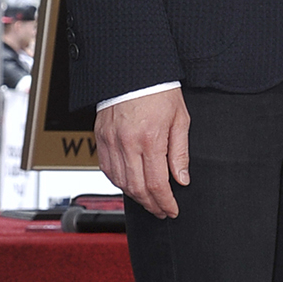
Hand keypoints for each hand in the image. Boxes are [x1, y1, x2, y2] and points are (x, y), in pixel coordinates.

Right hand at [94, 88, 189, 217]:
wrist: (134, 70)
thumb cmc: (159, 90)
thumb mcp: (180, 119)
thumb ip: (180, 153)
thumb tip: (182, 179)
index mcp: (150, 139)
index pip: (157, 184)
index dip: (165, 202)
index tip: (172, 210)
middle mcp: (127, 143)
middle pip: (137, 188)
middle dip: (151, 205)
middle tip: (162, 211)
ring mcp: (111, 141)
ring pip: (120, 182)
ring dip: (135, 196)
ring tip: (149, 201)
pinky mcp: (101, 137)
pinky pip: (107, 169)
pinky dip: (119, 182)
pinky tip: (130, 184)